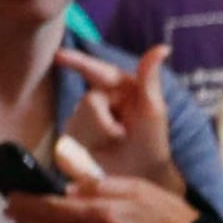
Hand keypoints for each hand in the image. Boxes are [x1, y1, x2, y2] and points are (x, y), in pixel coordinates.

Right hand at [64, 47, 183, 188]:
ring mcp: (82, 118)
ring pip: (80, 120)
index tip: (59, 56)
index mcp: (119, 88)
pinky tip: (98, 151)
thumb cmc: (151, 141)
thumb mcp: (154, 110)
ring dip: (100, 135)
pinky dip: (88, 146)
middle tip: (122, 133)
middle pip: (89, 101)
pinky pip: (71, 137)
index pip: (97, 71)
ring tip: (115, 143)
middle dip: (105, 120)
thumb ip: (150, 78)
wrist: (140, 175)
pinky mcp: (71, 137)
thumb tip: (162, 48)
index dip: (77, 62)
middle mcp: (98, 99)